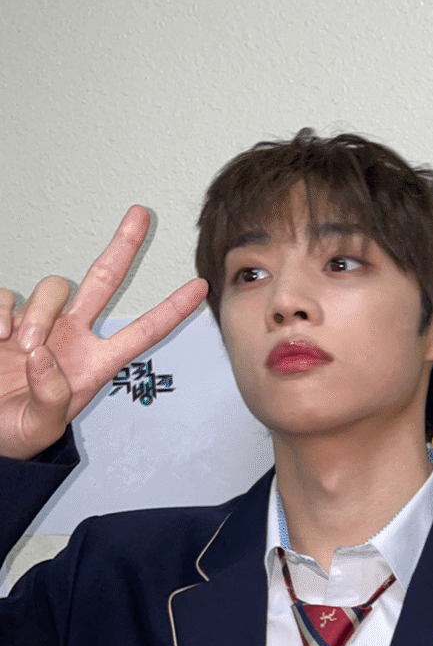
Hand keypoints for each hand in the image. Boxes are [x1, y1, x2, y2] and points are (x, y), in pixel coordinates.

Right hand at [0, 206, 208, 459]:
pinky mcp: (3, 317)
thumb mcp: (38, 428)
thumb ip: (50, 398)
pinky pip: (5, 296)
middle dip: (123, 246)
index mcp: (93, 365)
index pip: (142, 333)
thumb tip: (46, 355)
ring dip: (37, 315)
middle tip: (140, 213)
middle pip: (103, 280)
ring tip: (19, 349)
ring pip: (53, 289)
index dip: (170, 310)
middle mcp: (70, 337)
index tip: (199, 286)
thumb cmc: (14, 433)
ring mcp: (37, 324)